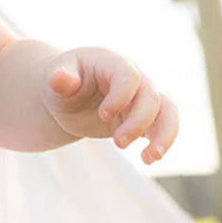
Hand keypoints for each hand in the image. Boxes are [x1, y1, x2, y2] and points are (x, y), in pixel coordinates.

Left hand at [40, 47, 178, 164]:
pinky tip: (149, 159)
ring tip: (150, 158)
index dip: (121, 96)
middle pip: (150, 96)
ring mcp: (140, 97)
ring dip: (164, 134)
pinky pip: (164, 125)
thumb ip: (59, 79)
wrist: (68, 95)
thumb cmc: (62, 82)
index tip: (103, 115)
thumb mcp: (54, 79)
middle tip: (119, 143)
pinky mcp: (142, 116)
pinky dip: (161, 142)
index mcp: (111, 63)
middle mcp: (133, 78)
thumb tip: (60, 79)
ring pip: (167, 111)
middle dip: (138, 122)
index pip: (128, 76)